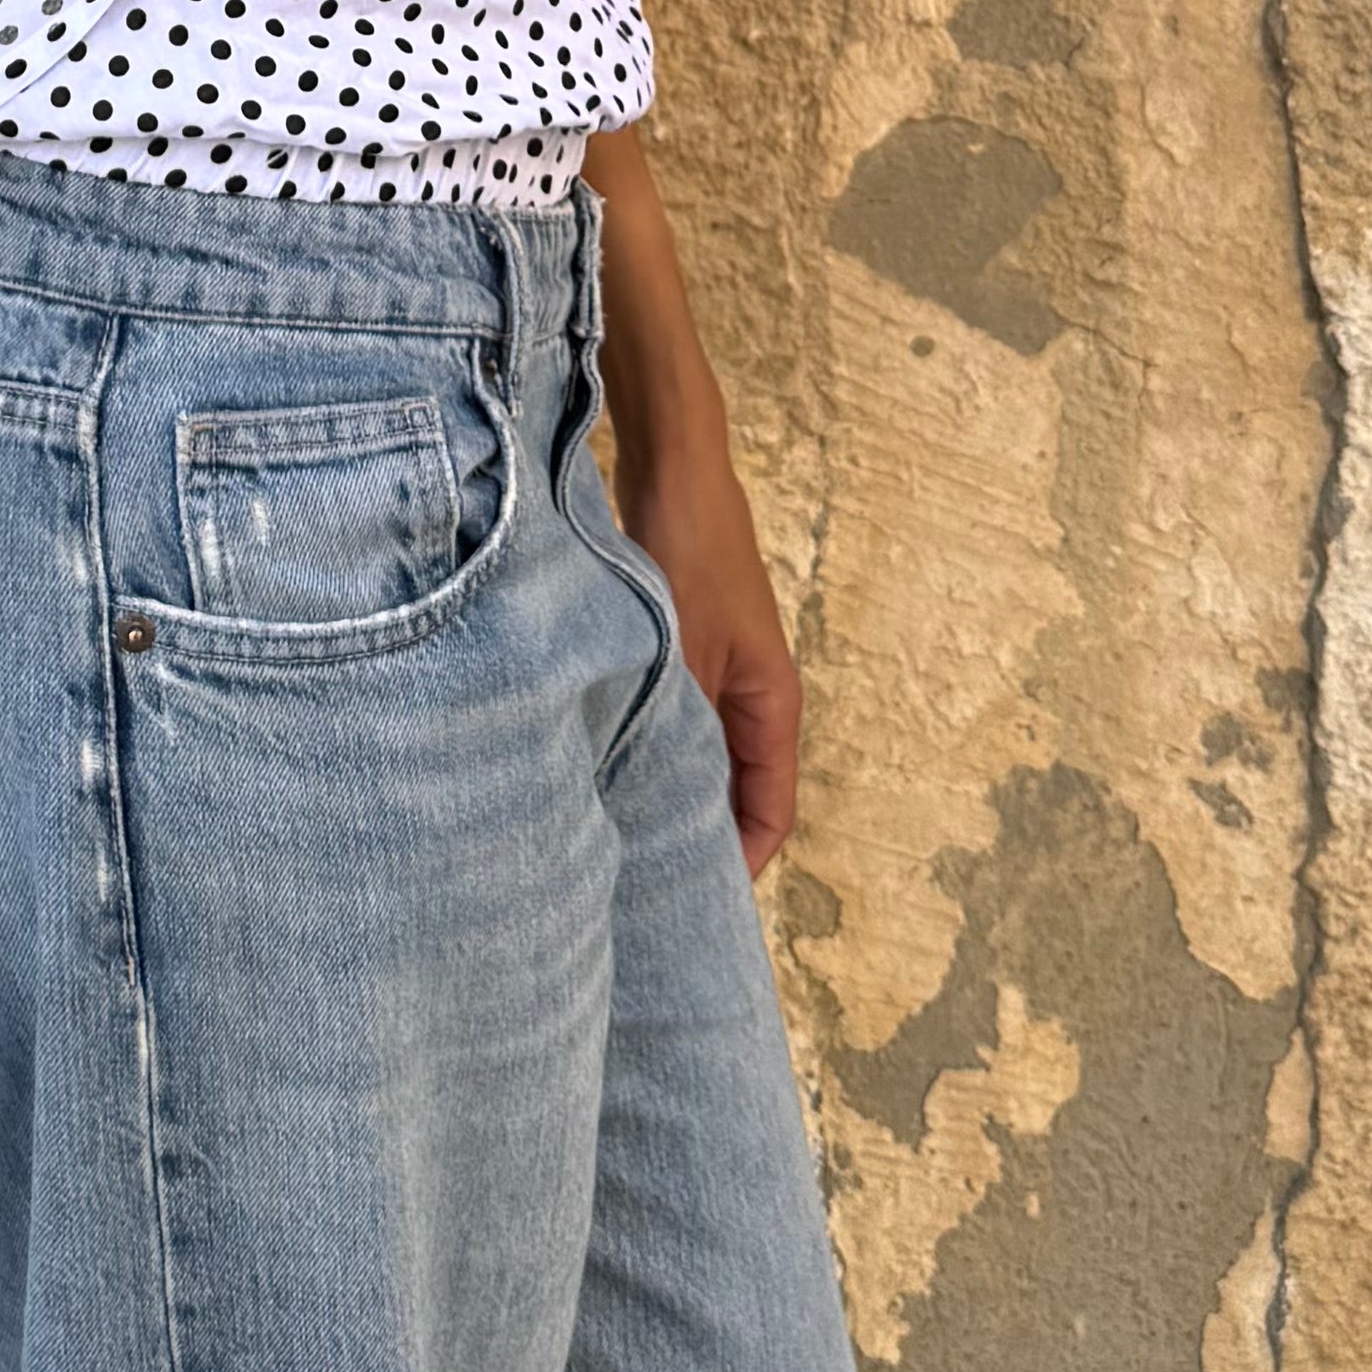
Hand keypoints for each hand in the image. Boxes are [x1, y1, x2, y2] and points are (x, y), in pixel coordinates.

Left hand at [619, 435, 802, 875]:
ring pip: (702, 761)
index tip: (697, 906)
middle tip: (647, 887)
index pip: (771, 813)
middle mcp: (751, 697)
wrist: (676, 464)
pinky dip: (650, 754)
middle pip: (737, 795)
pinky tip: (600, 770)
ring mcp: (718, 675)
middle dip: (701, 841)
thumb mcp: (682, 653)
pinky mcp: (683, 654)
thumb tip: (653, 808)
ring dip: (672, 796)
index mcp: (771, 705)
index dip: (741, 866)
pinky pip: (675, 726)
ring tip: (619, 841)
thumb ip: (677, 732)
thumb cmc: (690, 550)